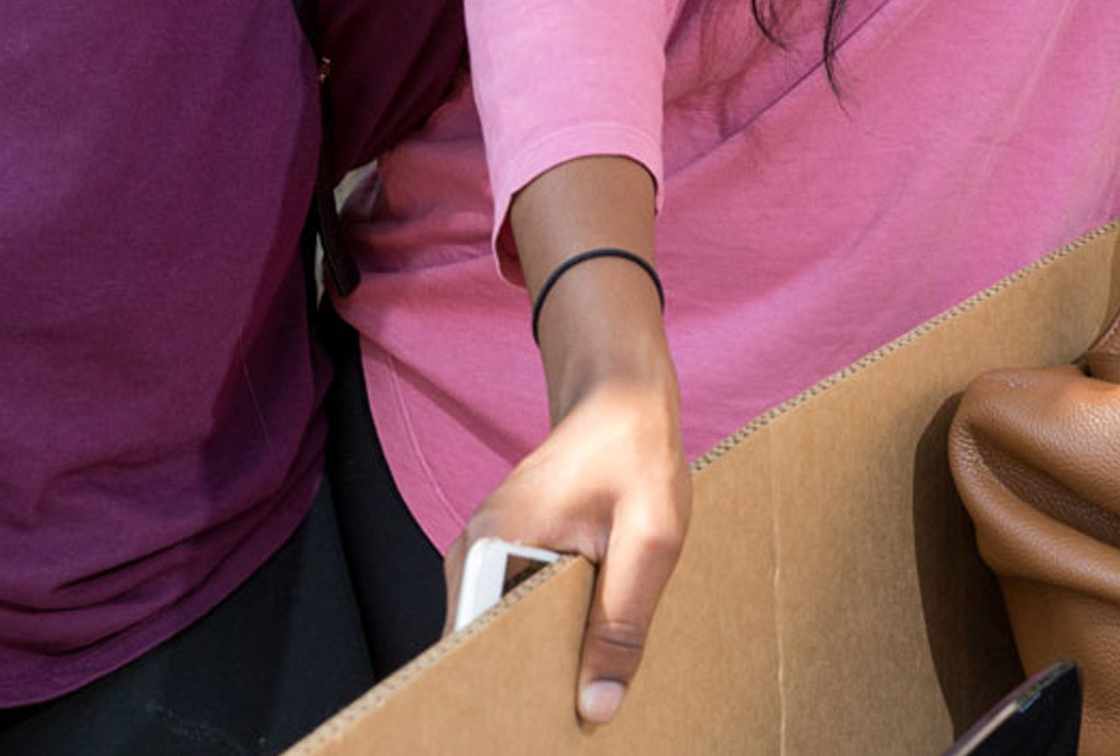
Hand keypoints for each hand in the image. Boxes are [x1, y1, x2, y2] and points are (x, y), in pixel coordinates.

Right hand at [457, 356, 689, 722]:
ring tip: (573, 694)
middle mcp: (475, 550)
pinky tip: (579, 652)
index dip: (495, 692)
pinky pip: (513, 609)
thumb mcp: (649, 539)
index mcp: (493, 544)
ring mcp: (488, 551)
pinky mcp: (508, 553)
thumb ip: (622, 622)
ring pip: (498, 630)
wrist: (622, 397)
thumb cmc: (636, 451)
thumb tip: (596, 705)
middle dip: (519, 684)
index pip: (470, 644)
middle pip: (482, 644)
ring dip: (535, 661)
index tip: (525, 725)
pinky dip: (543, 634)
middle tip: (562, 720)